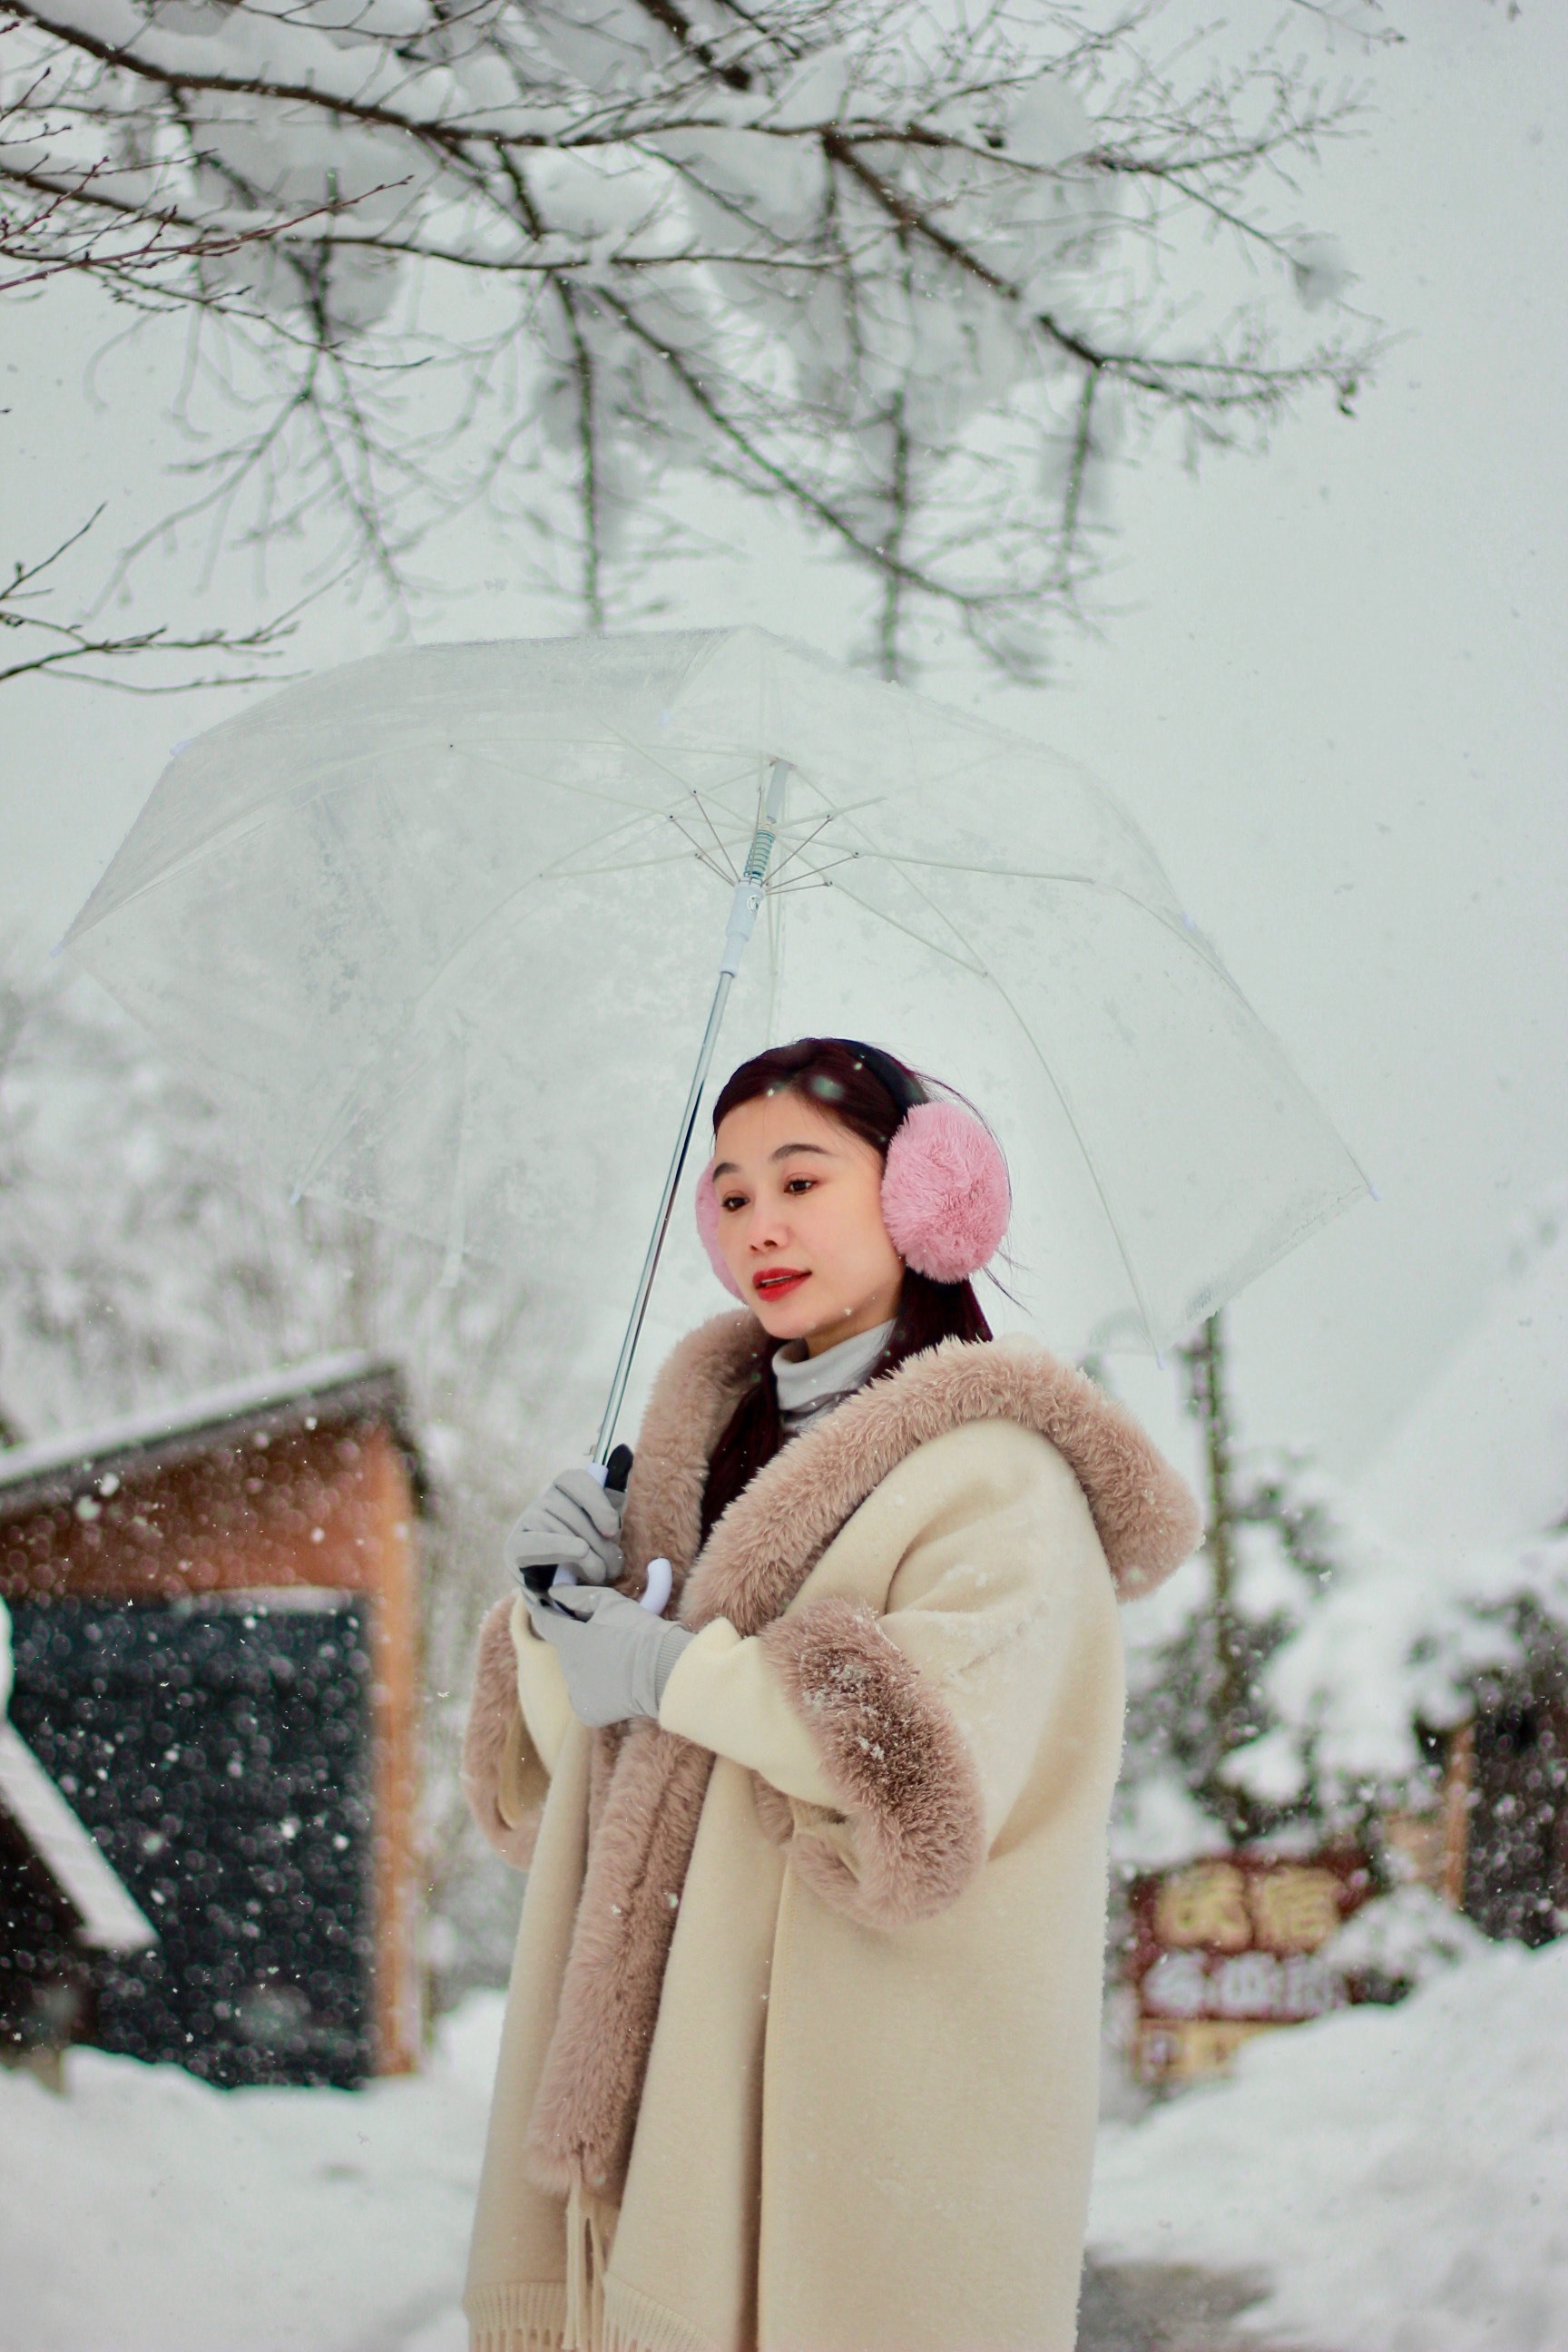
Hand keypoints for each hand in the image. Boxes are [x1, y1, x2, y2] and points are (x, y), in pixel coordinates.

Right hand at [503, 1465, 626, 1591]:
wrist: (558, 1593)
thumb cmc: (586, 1558)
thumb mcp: (603, 1530)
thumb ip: (612, 1499)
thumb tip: (625, 1451)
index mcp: (562, 1492)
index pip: (574, 1480)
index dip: (596, 1502)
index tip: (613, 1530)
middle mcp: (541, 1502)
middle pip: (573, 1512)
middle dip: (600, 1544)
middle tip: (614, 1567)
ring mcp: (525, 1523)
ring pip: (561, 1530)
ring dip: (588, 1557)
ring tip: (599, 1575)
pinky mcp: (514, 1548)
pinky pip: (536, 1543)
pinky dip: (561, 1547)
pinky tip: (580, 1552)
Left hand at [525, 1586, 693, 1727]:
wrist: (663, 1671)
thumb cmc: (638, 1631)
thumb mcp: (610, 1603)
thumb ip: (577, 1596)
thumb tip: (554, 1591)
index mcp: (568, 1638)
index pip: (544, 1623)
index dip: (544, 1613)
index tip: (548, 1607)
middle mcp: (566, 1666)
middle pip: (565, 1650)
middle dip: (577, 1641)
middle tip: (602, 1637)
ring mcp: (576, 1692)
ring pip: (576, 1674)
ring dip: (587, 1666)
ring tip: (614, 1662)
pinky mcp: (588, 1713)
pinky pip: (585, 1699)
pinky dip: (595, 1691)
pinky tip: (615, 1685)